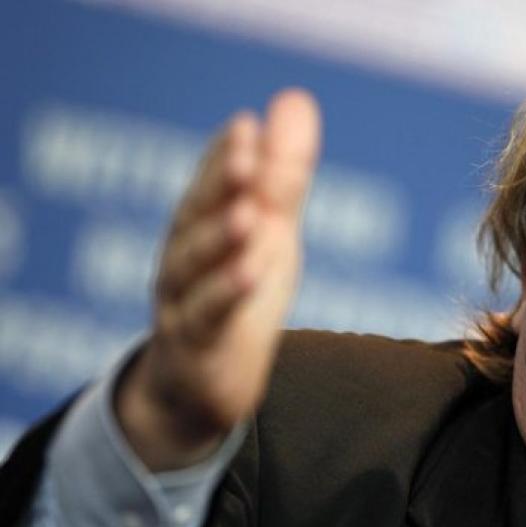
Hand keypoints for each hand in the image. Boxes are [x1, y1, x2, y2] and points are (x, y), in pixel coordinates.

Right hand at [116, 89, 319, 470]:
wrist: (201, 381)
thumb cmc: (237, 292)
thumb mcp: (268, 233)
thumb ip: (281, 174)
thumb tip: (296, 99)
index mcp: (204, 222)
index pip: (213, 183)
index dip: (226, 155)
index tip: (248, 124)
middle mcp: (185, 254)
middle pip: (197, 215)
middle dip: (220, 183)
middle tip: (244, 151)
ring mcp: (182, 300)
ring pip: (195, 266)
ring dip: (219, 238)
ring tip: (249, 215)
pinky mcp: (195, 344)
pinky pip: (208, 317)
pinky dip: (225, 295)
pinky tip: (251, 273)